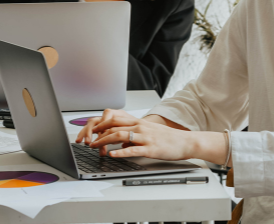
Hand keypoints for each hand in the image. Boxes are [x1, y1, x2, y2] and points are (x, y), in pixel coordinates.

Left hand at [73, 109, 193, 161]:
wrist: (185, 141)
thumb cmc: (167, 138)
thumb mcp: (148, 132)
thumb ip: (134, 134)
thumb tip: (120, 141)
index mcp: (139, 122)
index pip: (115, 120)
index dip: (101, 124)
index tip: (91, 131)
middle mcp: (140, 127)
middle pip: (114, 126)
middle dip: (98, 132)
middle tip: (88, 139)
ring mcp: (144, 137)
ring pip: (120, 135)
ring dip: (104, 141)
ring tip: (95, 147)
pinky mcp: (150, 148)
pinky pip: (132, 149)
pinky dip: (120, 151)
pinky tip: (112, 154)